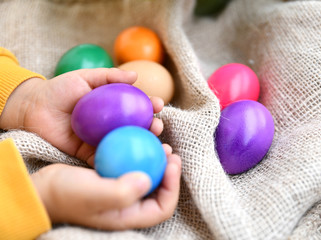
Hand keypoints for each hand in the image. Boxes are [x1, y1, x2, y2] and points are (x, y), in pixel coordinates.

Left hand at [0, 68, 164, 165]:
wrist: (34, 108)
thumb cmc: (58, 90)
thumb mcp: (84, 77)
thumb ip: (109, 75)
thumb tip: (135, 75)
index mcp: (113, 106)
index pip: (136, 107)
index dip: (150, 106)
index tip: (159, 105)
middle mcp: (110, 124)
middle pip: (136, 127)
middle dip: (151, 127)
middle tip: (158, 126)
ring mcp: (101, 140)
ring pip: (126, 143)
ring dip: (142, 144)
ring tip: (153, 141)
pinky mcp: (89, 154)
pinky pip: (108, 158)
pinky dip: (122, 161)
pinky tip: (134, 160)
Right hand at [31, 144, 181, 229]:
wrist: (42, 187)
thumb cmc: (65, 194)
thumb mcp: (93, 195)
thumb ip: (122, 192)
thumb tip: (147, 179)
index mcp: (128, 215)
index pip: (163, 207)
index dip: (173, 186)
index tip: (172, 162)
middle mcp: (128, 204)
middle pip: (159, 190)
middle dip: (169, 171)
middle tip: (170, 151)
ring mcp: (121, 190)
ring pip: (147, 175)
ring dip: (156, 160)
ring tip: (160, 142)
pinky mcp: (113, 176)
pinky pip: (132, 165)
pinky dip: (139, 153)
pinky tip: (138, 138)